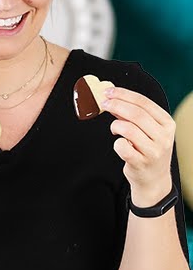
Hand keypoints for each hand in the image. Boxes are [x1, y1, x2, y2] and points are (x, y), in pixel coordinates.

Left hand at [101, 86, 174, 204]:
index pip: (144, 103)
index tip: (108, 91)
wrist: (153, 178)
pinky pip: (122, 147)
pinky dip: (116, 143)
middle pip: (136, 114)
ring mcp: (154, 150)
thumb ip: (133, 114)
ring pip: (128, 129)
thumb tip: (113, 97)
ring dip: (115, 126)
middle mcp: (163, 136)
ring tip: (115, 129)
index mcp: (167, 123)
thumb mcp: (148, 130)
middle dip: (116, 105)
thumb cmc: (148, 149)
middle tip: (103, 103)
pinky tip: (119, 144)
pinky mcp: (141, 163)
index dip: (124, 95)